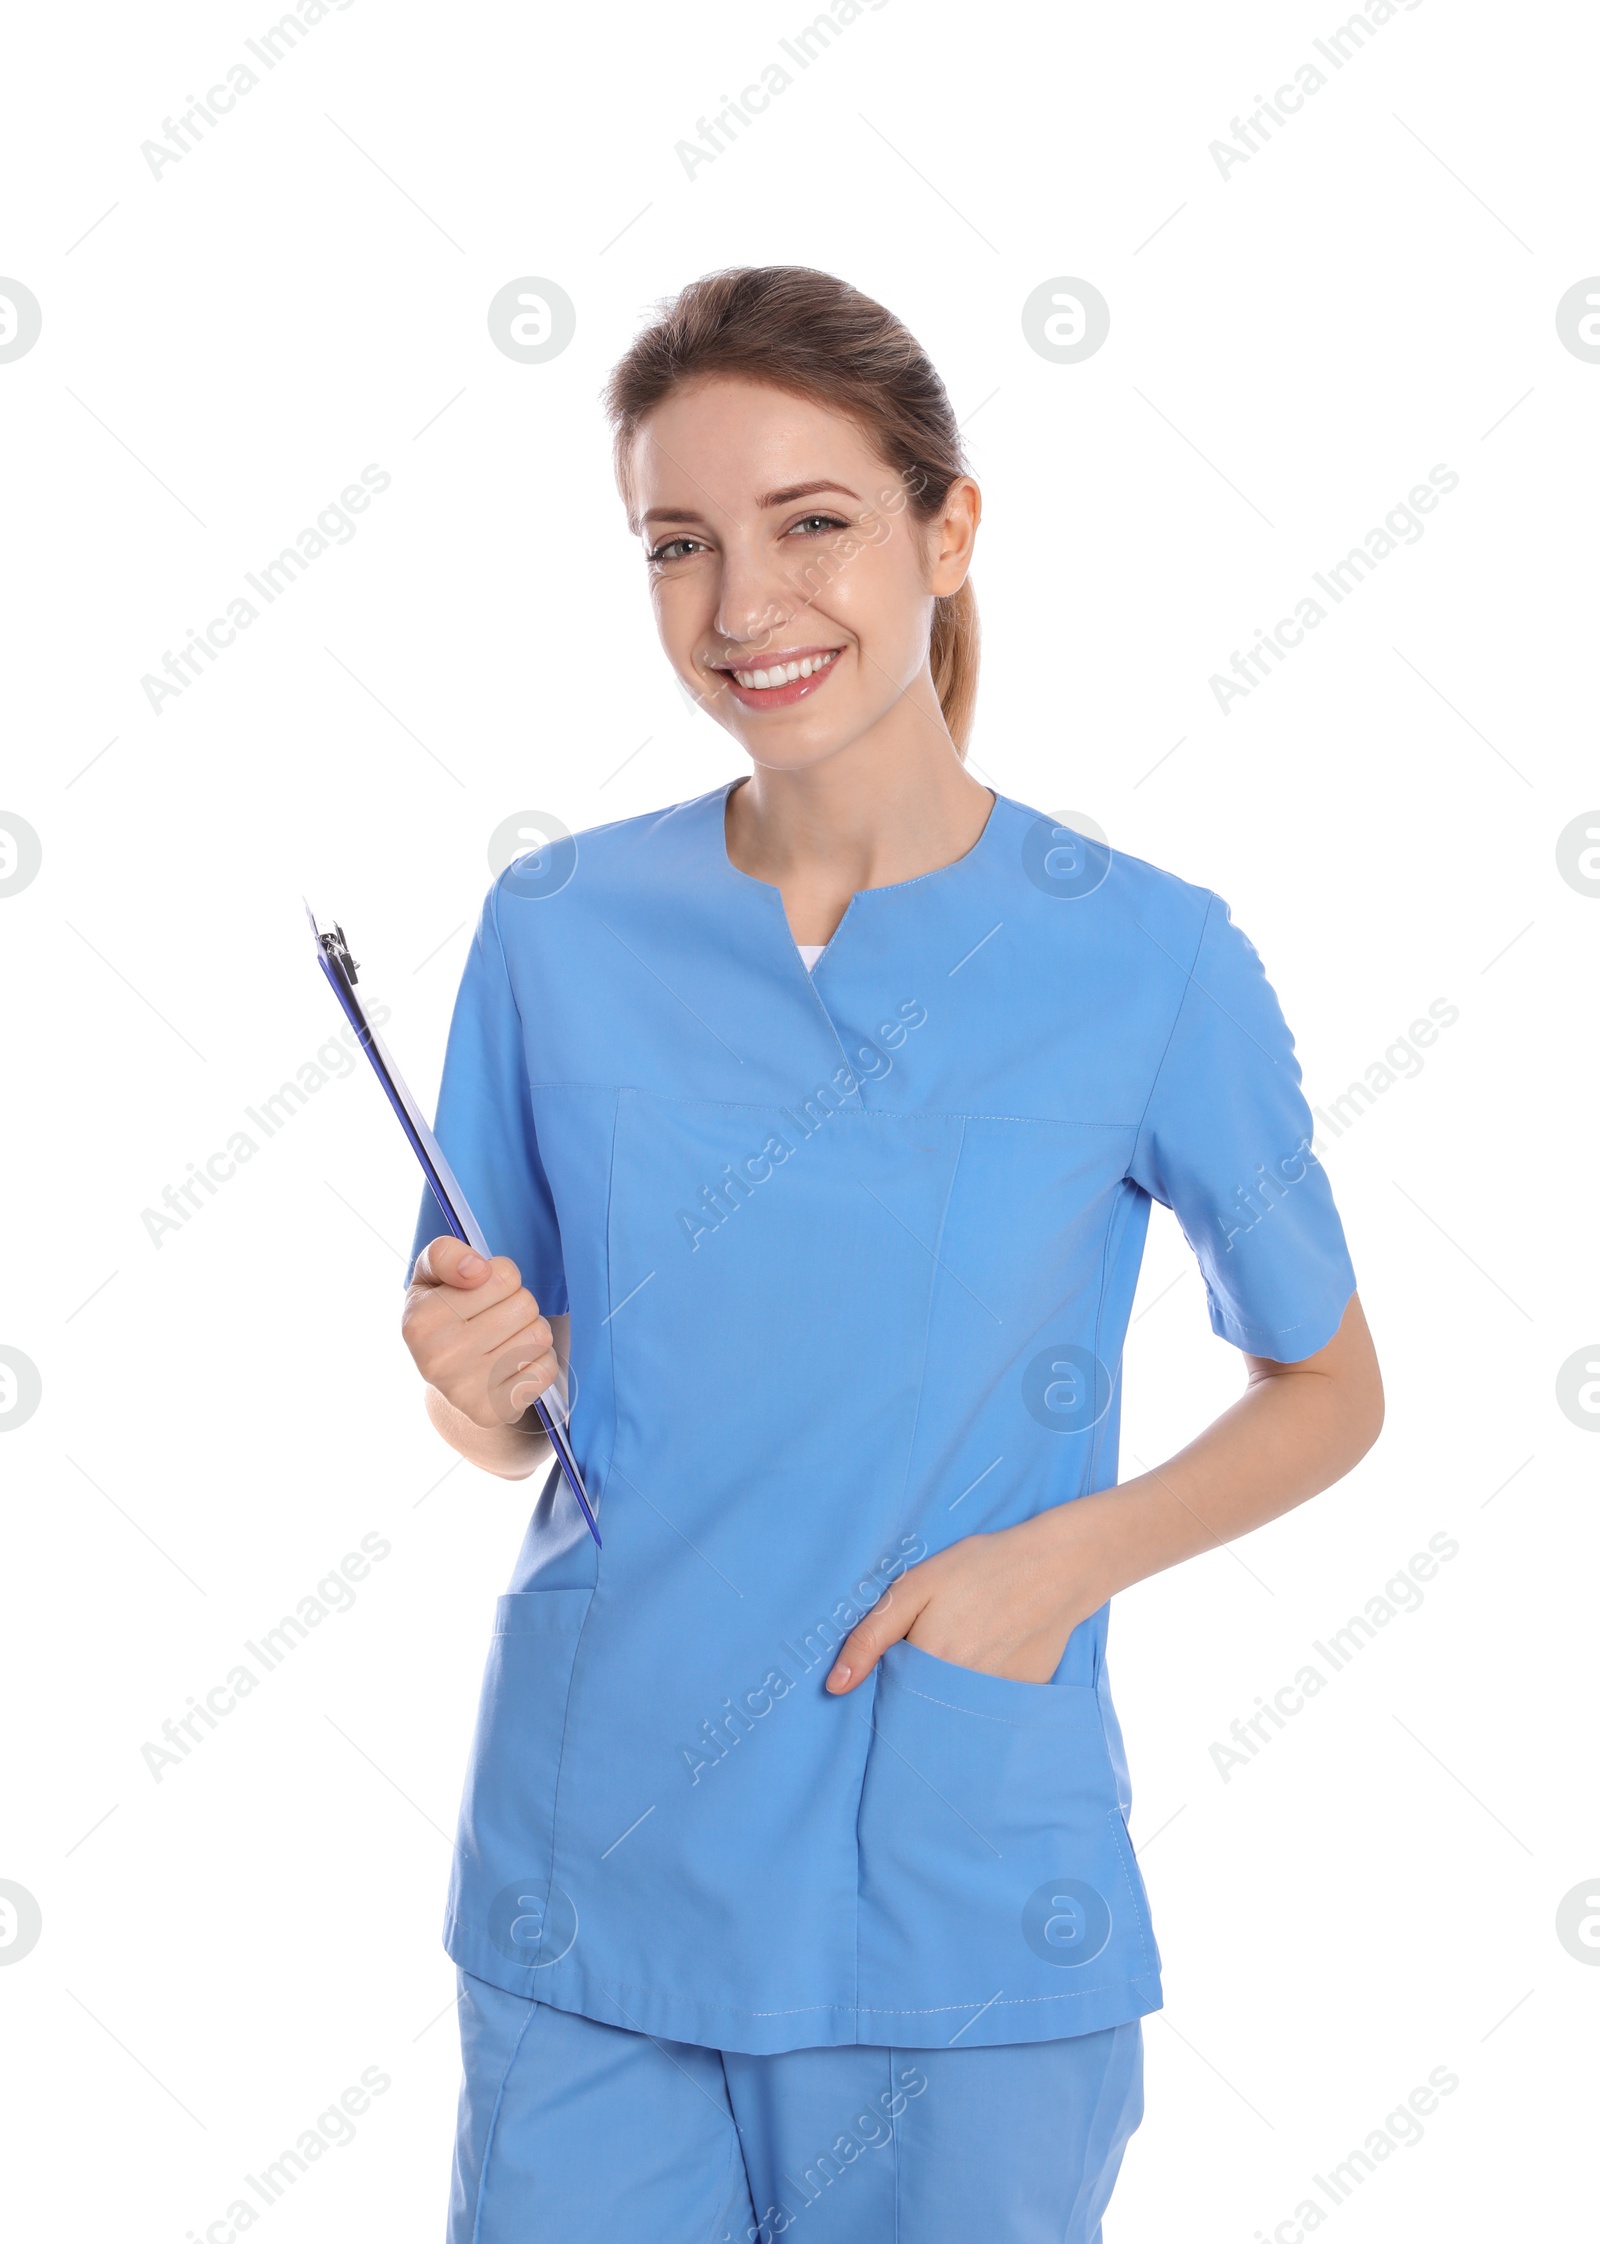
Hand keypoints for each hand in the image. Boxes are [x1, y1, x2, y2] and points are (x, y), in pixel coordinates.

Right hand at [401, 1237, 559, 1429]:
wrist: (447, 1380)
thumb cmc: (443, 1316)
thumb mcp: (430, 1277)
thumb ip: (445, 1255)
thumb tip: (476, 1269)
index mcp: (419, 1320)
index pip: (502, 1275)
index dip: (500, 1276)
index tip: (481, 1289)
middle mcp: (438, 1358)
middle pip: (525, 1304)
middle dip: (518, 1304)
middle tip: (498, 1316)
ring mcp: (465, 1389)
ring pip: (539, 1336)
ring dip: (531, 1331)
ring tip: (507, 1337)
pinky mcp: (493, 1411)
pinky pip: (546, 1368)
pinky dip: (539, 1360)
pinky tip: (515, 1363)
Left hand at [824, 1513, 1105, 1692]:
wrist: (1058, 1565)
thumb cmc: (981, 1567)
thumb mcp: (916, 1586)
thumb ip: (871, 1637)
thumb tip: (835, 1686)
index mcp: (927, 1665)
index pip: (890, 1700)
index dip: (888, 1682)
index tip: (897, 1662)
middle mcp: (960, 1692)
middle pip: (922, 1712)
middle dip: (918, 1692)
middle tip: (938, 1643)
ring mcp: (995, 1699)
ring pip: (955, 1713)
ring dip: (950, 1695)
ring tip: (968, 1645)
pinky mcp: (1023, 1697)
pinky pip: (989, 1708)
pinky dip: (983, 1692)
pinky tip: (995, 1651)